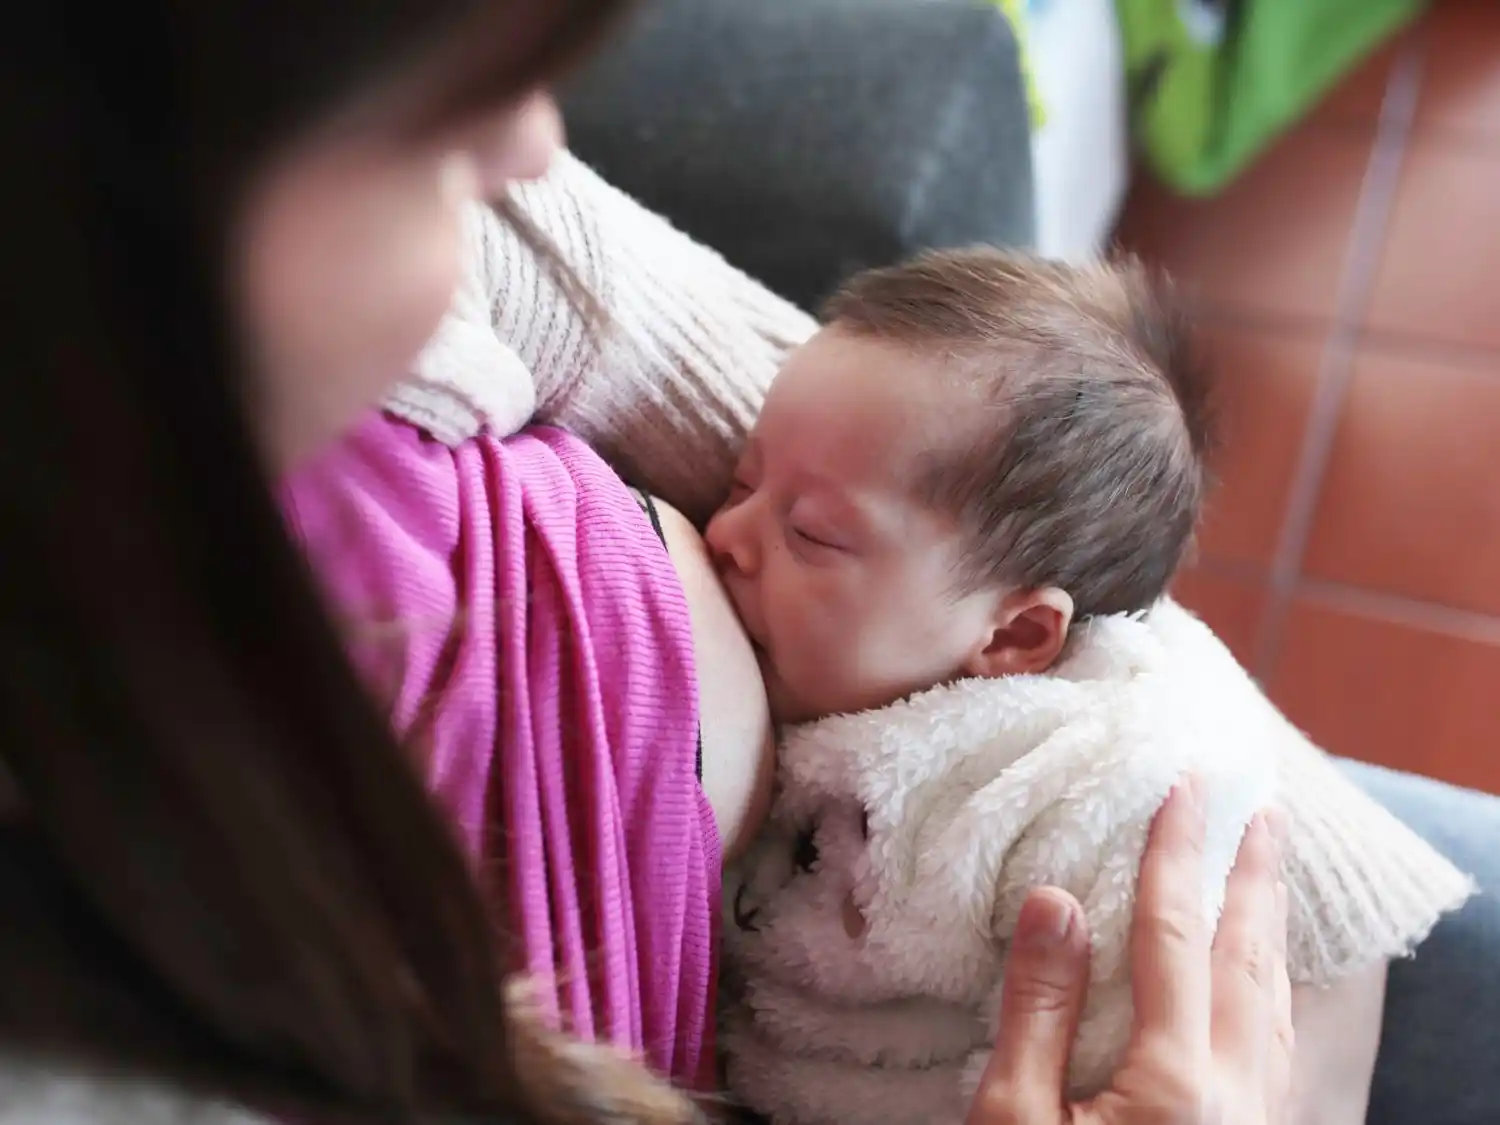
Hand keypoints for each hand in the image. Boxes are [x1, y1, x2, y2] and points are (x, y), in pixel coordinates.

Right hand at [966, 778, 1292, 1124]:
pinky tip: (1262, 983)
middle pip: (1248, 965)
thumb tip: (1054, 902)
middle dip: (1255, 881)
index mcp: (1176, 1085)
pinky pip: (1274, 1051)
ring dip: (1270, 932)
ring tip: (1269, 877)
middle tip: (1266, 813)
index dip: (1177, 857)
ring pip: (1274, 1010)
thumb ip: (1038, 1012)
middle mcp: (1234, 1101)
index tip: (1185, 789)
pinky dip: (1271, 992)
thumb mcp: (1013, 1118)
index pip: (1176, 939)